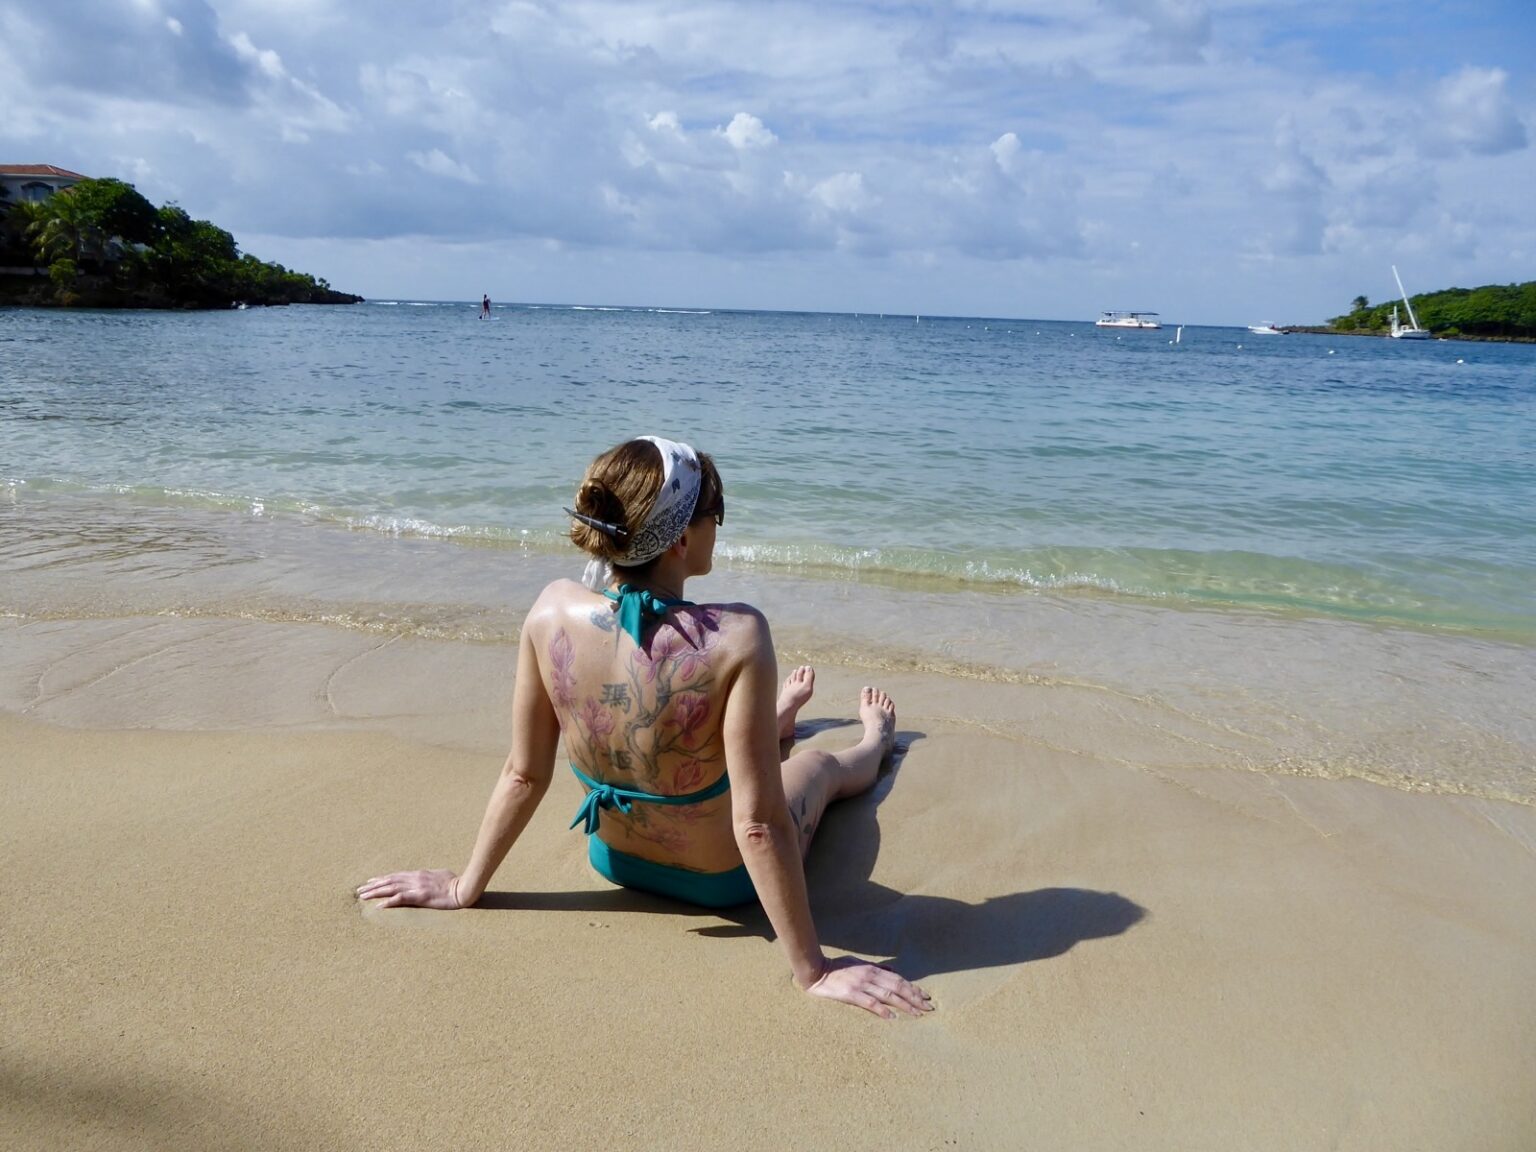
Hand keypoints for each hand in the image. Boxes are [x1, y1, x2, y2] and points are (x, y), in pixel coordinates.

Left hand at [355, 868, 462, 909]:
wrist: (464, 888)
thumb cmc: (456, 882)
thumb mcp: (440, 875)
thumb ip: (429, 876)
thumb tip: (426, 877)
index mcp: (419, 874)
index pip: (396, 876)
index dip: (382, 879)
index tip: (370, 882)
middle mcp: (415, 878)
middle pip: (389, 881)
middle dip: (373, 885)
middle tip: (360, 890)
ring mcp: (417, 887)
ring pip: (391, 888)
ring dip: (375, 892)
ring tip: (363, 897)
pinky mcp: (421, 896)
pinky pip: (400, 899)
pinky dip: (388, 902)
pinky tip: (378, 906)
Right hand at [805, 956, 933, 1018]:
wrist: (816, 971)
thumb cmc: (836, 966)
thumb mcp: (858, 963)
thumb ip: (876, 967)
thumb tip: (893, 971)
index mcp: (873, 969)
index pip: (898, 980)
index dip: (913, 988)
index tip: (925, 996)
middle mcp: (870, 976)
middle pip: (898, 988)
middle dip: (915, 998)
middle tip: (929, 1007)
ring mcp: (861, 985)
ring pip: (888, 996)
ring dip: (905, 1005)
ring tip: (917, 1014)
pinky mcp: (851, 994)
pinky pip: (870, 1003)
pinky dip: (882, 1010)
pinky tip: (892, 1017)